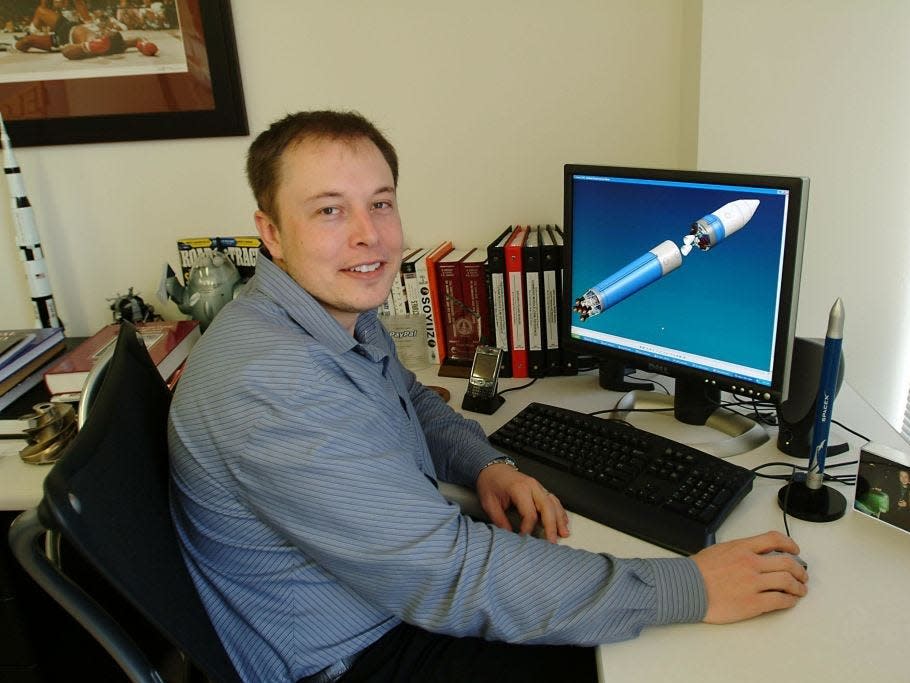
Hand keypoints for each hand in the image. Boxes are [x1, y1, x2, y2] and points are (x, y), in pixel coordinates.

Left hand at [475, 464, 569, 542]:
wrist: (492, 468)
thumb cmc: (491, 483)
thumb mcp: (489, 503)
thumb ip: (499, 520)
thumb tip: (509, 536)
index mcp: (519, 488)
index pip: (529, 513)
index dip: (528, 528)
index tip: (524, 539)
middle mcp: (532, 486)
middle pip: (547, 507)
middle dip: (551, 526)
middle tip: (552, 541)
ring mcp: (538, 486)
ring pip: (553, 503)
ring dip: (560, 519)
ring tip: (563, 533)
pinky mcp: (540, 489)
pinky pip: (553, 500)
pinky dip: (560, 511)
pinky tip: (563, 521)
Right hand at [692, 530, 808, 623]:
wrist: (687, 588)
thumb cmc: (698, 571)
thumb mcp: (719, 549)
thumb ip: (739, 550)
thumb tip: (753, 553)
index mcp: (742, 548)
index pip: (774, 539)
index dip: (790, 544)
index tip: (795, 550)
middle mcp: (751, 563)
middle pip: (787, 562)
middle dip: (799, 569)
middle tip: (802, 574)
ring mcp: (753, 583)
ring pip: (787, 581)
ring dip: (798, 586)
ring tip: (800, 590)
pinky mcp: (753, 602)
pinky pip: (779, 600)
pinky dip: (789, 600)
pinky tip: (790, 601)